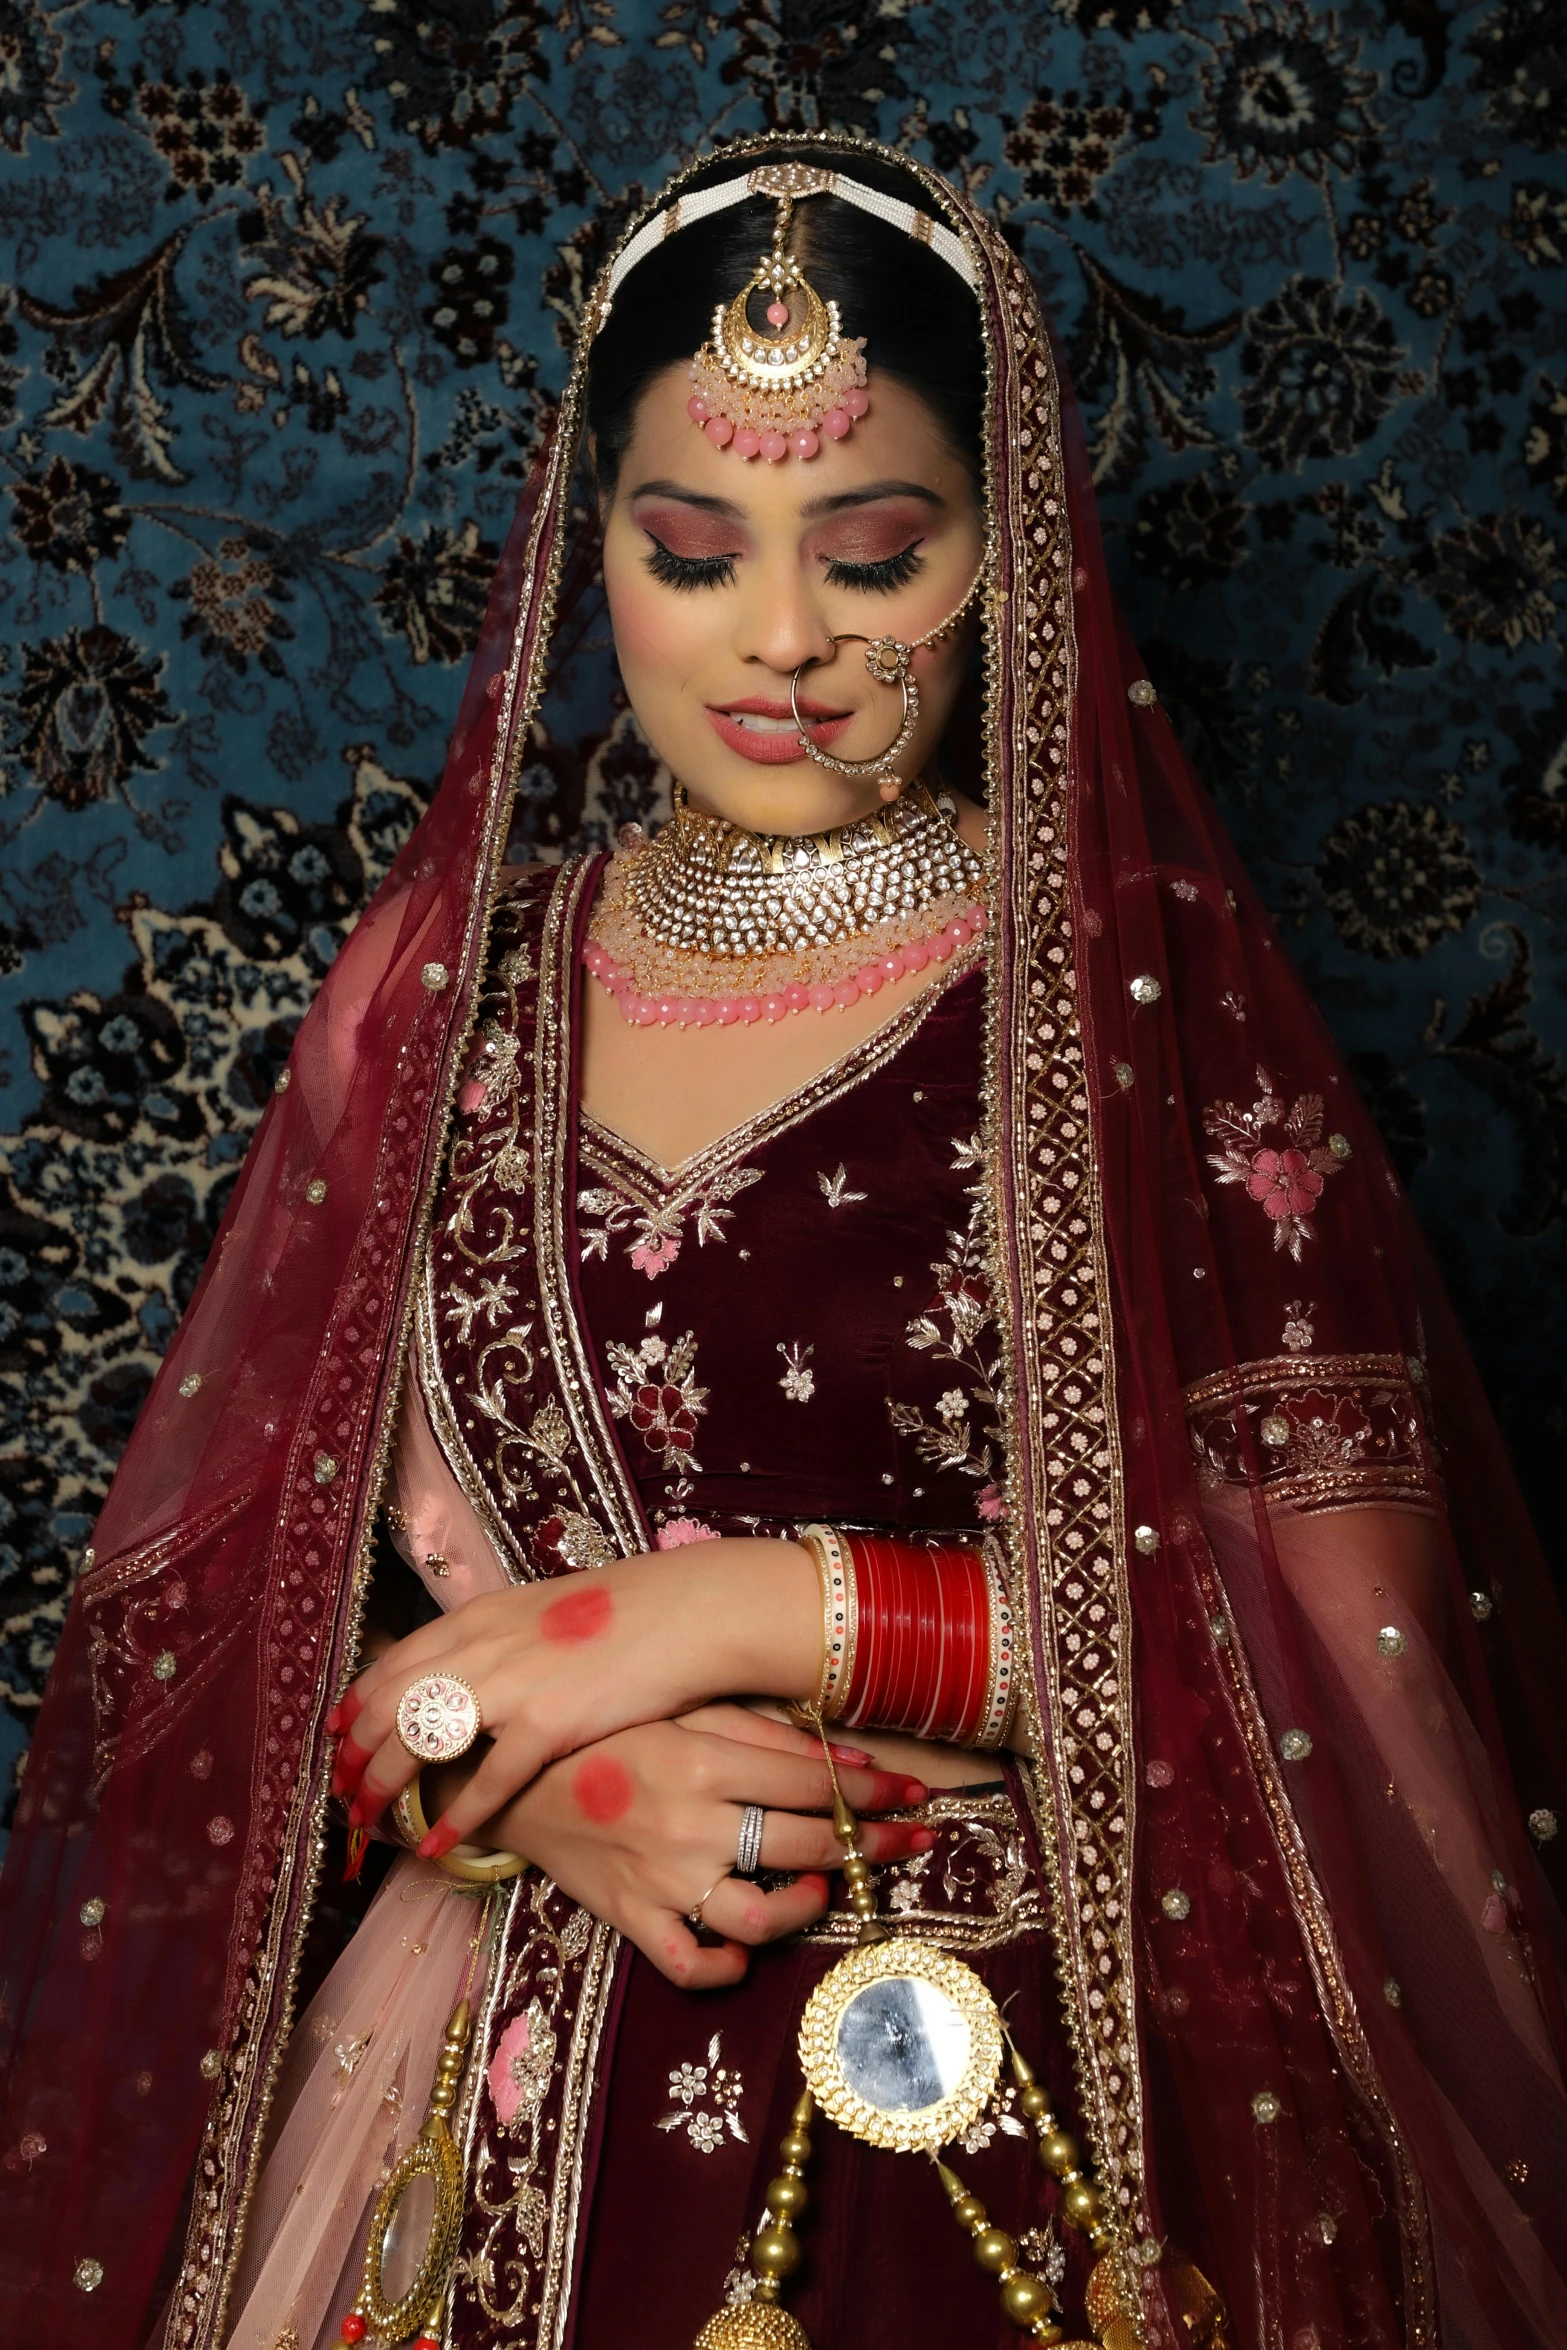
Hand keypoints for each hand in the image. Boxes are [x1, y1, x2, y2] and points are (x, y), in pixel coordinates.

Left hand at [330, 1540, 820, 1851]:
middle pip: (391, 1704)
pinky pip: (485, 1781)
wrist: (686, 1612)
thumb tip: (476, 1665)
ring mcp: (511, 1686)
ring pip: (419, 1740)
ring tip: (367, 1821)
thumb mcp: (546, 1610)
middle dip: (356, 1752)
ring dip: (385, 1786)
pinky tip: (435, 1844)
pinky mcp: (546, 1723)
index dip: (356, 1700)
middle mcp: (482, 1647)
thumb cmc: (628, 1612)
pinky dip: (454, 1816)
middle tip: (340, 1790)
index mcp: (480, 1616)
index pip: (394, 1661)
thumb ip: (503, 1637)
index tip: (335, 1731)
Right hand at [481, 1704, 934, 1987]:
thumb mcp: (681, 1709)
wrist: (509, 1778)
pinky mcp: (631, 1918)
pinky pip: (688, 1964)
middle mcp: (689, 1823)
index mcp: (703, 1760)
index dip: (878, 1789)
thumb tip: (842, 1754)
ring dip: (808, 1907)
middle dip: (874, 1845)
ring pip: (761, 1914)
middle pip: (807, 1844)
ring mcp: (661, 1879)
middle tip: (914, 1843)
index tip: (921, 1796)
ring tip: (822, 1892)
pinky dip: (724, 1965)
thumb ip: (759, 1731)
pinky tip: (744, 1949)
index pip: (815, 1781)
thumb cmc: (606, 1732)